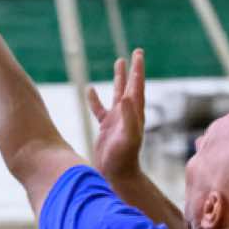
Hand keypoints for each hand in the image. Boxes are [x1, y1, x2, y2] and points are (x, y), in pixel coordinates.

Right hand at [87, 48, 145, 179]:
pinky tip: (90, 90)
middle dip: (133, 69)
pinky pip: (100, 109)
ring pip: (118, 93)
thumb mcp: (128, 137)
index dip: (138, 70)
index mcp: (134, 114)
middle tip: (136, 52)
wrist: (117, 176)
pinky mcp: (106, 128)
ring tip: (118, 62)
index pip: (137, 86)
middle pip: (131, 86)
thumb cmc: (124, 159)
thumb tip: (127, 96)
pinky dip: (95, 99)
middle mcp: (128, 114)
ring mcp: (117, 120)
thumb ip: (129, 117)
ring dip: (119, 79)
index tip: (138, 54)